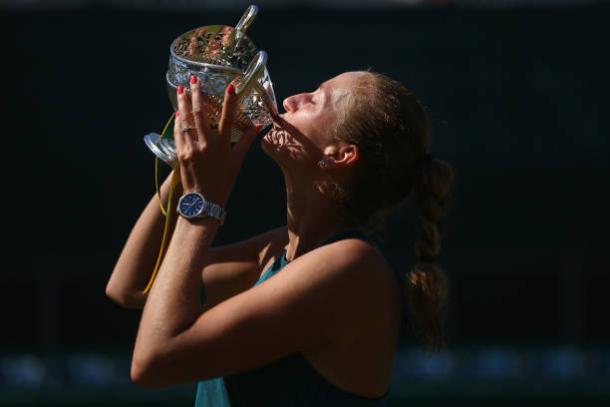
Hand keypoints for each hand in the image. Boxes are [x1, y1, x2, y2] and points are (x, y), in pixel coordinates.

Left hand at [174, 75, 260, 206]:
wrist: (204, 202)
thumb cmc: (223, 182)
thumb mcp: (237, 162)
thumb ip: (246, 142)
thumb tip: (257, 126)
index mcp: (223, 145)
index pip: (227, 118)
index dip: (229, 101)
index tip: (229, 86)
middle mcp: (207, 144)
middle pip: (201, 113)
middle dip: (197, 95)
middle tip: (194, 80)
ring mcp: (192, 148)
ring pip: (186, 120)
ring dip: (183, 104)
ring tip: (181, 90)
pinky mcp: (181, 154)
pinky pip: (179, 133)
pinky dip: (178, 121)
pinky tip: (178, 112)